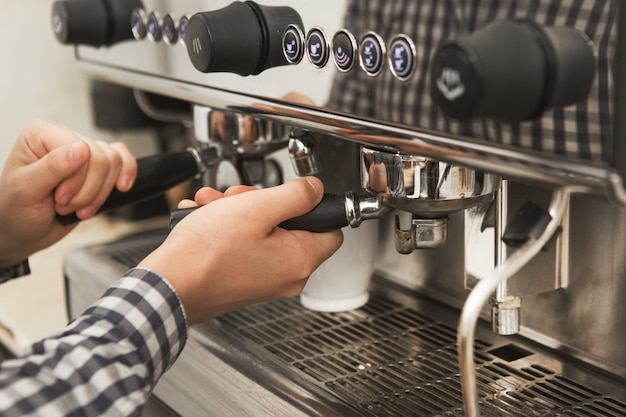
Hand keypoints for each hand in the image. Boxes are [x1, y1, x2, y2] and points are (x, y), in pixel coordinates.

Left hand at [0, 120, 136, 267]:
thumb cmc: (15, 210)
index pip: (81, 148)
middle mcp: (64, 139)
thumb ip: (52, 167)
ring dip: (99, 193)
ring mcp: (83, 153)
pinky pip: (124, 160)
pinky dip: (126, 175)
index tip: (59, 197)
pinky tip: (119, 188)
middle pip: (101, 157)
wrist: (22, 231)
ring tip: (78, 206)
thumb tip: (80, 149)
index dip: (76, 179)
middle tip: (66, 204)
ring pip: (115, 162)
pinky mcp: (97, 168)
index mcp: (41, 135)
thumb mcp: (26, 190)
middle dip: (88, 190)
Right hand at [139, 177, 343, 323]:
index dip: (313, 206)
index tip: (292, 194)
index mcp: (299, 260)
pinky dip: (227, 229)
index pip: (331, 229)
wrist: (168, 286)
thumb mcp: (256, 209)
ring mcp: (264, 281)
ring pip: (263, 232)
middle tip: (238, 197)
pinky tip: (206, 220)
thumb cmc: (207, 254)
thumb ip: (294, 196)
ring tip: (213, 206)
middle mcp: (287, 276)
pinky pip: (245, 246)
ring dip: (238, 211)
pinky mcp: (243, 282)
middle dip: (261, 202)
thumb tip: (315, 190)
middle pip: (290, 226)